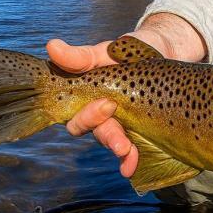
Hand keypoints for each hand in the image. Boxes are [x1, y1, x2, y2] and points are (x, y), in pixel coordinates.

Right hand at [46, 37, 139, 177]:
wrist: (161, 50)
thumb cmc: (125, 53)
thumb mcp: (104, 53)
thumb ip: (81, 57)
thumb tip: (51, 46)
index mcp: (87, 101)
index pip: (78, 118)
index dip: (89, 117)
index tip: (107, 105)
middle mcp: (101, 117)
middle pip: (98, 134)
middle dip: (109, 139)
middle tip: (121, 142)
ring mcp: (122, 124)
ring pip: (115, 143)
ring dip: (121, 152)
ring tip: (129, 154)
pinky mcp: (143, 129)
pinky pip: (136, 148)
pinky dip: (133, 159)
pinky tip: (133, 166)